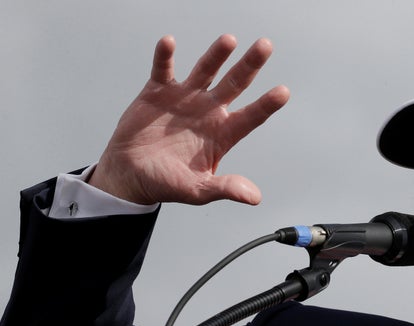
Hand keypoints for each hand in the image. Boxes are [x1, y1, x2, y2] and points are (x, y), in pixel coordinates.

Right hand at [88, 34, 289, 205]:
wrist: (131, 175)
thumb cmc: (167, 183)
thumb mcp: (198, 190)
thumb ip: (225, 188)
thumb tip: (254, 197)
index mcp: (222, 134)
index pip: (251, 117)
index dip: (266, 105)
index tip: (283, 92)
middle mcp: (208, 111)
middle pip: (234, 84)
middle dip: (250, 65)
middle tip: (265, 46)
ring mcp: (185, 99)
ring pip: (205, 70)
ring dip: (216, 55)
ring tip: (229, 40)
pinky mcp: (158, 92)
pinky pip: (163, 70)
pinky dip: (165, 56)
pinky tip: (169, 43)